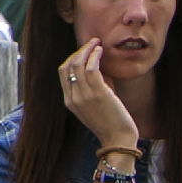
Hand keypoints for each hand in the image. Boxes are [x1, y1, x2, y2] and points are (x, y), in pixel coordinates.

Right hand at [59, 39, 140, 153]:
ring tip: (97, 44)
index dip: (72, 57)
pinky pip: (91, 68)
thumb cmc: (110, 122)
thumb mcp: (95, 104)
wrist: (118, 139)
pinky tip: (101, 51)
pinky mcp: (98, 93)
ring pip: (77, 64)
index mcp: (69, 101)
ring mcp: (84, 96)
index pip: (63, 73)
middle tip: (91, 43)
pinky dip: (95, 56)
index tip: (84, 51)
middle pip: (67, 66)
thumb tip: (98, 67)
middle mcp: (73, 98)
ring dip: (87, 50)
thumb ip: (93, 87)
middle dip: (78, 51)